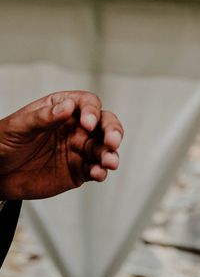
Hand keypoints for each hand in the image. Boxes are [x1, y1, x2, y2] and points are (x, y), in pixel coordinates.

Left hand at [0, 91, 123, 199]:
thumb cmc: (1, 144)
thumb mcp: (17, 127)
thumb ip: (42, 117)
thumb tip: (67, 107)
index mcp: (61, 110)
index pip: (86, 104)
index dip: (91, 111)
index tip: (88, 122)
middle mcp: (75, 128)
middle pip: (104, 123)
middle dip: (112, 131)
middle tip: (112, 140)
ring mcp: (79, 149)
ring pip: (104, 148)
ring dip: (110, 154)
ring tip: (109, 161)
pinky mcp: (79, 170)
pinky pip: (95, 169)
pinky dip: (100, 171)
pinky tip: (98, 173)